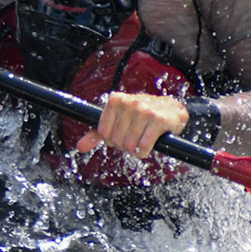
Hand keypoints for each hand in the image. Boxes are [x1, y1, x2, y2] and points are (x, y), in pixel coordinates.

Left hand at [74, 92, 189, 159]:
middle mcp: (129, 103)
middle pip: (117, 141)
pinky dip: (144, 152)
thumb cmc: (139, 116)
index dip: (112, 140)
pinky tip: (149, 144)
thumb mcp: (117, 120)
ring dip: (135, 149)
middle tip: (134, 138)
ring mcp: (144, 110)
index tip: (121, 135)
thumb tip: (79, 147)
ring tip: (142, 139)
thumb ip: (97, 133)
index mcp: (115, 100)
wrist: (170, 109)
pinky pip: (143, 147)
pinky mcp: (158, 120)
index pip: (103, 133)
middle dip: (125, 145)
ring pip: (130, 146)